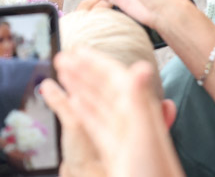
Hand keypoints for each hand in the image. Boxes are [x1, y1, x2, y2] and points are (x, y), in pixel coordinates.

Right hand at [49, 48, 182, 176]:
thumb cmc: (153, 175)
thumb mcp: (143, 135)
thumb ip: (138, 100)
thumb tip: (141, 66)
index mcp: (138, 112)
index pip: (114, 78)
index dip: (96, 62)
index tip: (77, 50)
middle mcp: (131, 121)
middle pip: (104, 88)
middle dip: (84, 71)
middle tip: (62, 59)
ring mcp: (123, 137)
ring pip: (98, 104)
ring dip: (80, 87)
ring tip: (63, 74)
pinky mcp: (114, 152)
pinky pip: (94, 124)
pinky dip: (82, 110)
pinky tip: (73, 104)